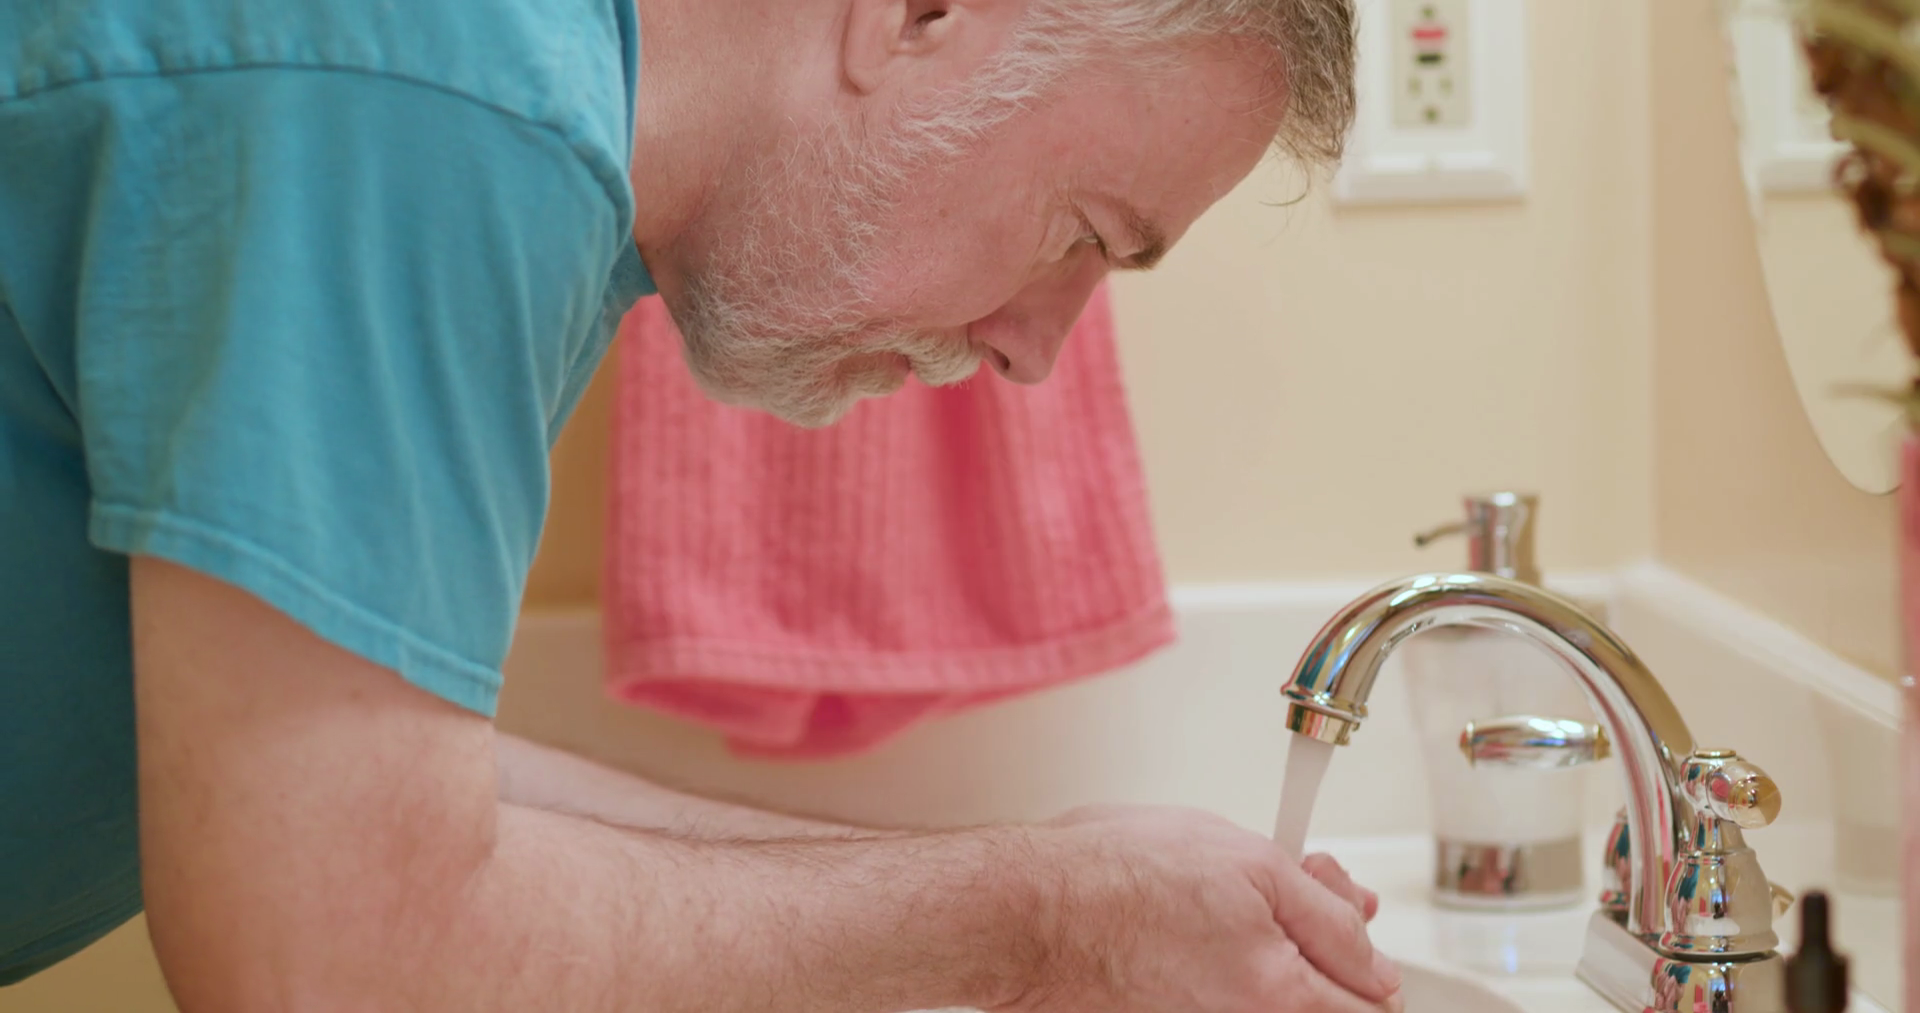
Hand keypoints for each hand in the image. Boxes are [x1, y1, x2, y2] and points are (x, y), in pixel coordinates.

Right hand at [1009, 806, 1402, 1012]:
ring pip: (1269, 992)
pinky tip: (1199, 916)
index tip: (1352, 925)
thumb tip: (1370, 953)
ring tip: (1237, 893)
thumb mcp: (1254, 862)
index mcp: (1280, 994)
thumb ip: (1329, 915)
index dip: (1369, 956)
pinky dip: (1225, 957)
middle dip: (1323, 945)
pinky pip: (1220, 992)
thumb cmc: (1120, 878)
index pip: (1370, 1005)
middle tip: (1300, 890)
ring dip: (1271, 945)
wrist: (1032, 909)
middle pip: (1321, 1002)